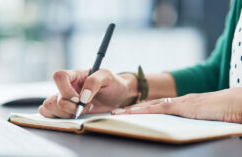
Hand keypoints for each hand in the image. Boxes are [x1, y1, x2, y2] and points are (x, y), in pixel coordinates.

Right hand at [39, 69, 137, 117]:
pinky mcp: (64, 110)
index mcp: (74, 76)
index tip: (79, 98)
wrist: (117, 96)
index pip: (59, 76)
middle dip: (72, 108)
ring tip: (83, 111)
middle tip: (87, 106)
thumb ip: (94, 81)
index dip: (66, 90)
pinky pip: (49, 114)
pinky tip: (74, 116)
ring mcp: (63, 99)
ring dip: (67, 114)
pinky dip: (60, 118)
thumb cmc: (112, 84)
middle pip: (55, 99)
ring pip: (50, 107)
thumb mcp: (107, 77)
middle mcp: (66, 87)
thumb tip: (83, 96)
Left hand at [112, 88, 241, 122]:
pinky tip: (133, 112)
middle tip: (116, 112)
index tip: (128, 113)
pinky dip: (145, 110)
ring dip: (133, 109)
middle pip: (149, 105)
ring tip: (117, 113)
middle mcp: (177, 102)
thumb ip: (190, 121)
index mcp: (181, 105)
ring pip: (150, 105)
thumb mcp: (201, 119)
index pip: (156, 107)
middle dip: (131, 109)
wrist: (236, 104)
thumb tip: (180, 130)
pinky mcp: (183, 106)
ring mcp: (179, 103)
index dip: (141, 109)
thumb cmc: (222, 113)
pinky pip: (160, 108)